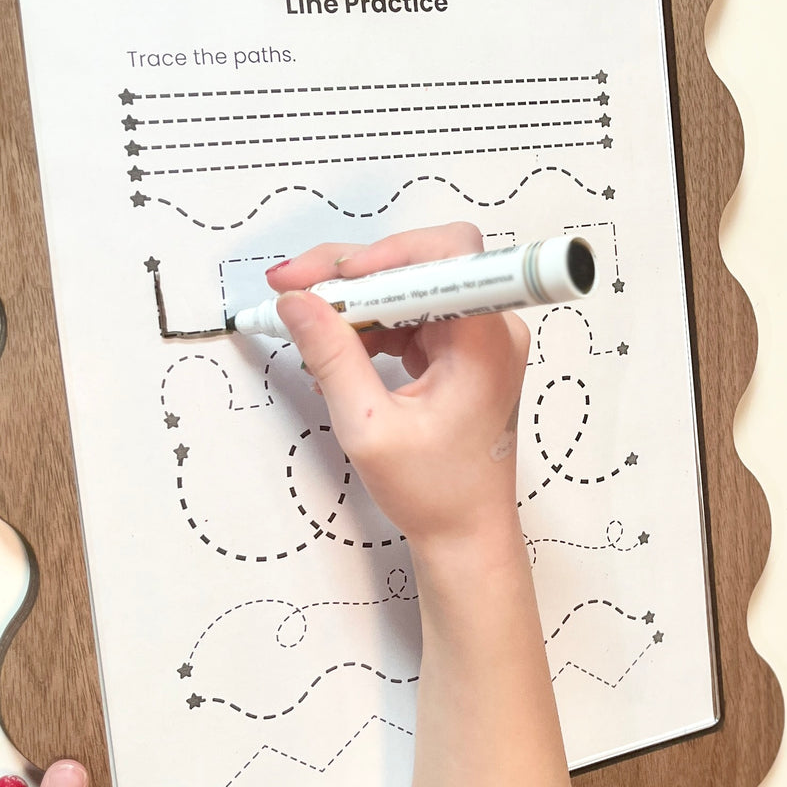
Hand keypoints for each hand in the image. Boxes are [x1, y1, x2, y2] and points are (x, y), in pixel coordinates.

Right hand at [267, 223, 530, 546]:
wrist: (467, 532)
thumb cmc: (436, 492)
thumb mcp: (370, 428)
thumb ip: (333, 358)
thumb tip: (297, 302)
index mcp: (485, 339)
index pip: (444, 255)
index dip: (383, 255)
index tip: (329, 279)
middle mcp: (491, 326)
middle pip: (422, 262)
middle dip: (355, 274)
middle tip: (294, 290)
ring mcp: (479, 336)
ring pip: (410, 285)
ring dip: (358, 300)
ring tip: (309, 323)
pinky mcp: (462, 348)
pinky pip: (412, 312)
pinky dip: (372, 324)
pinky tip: (338, 347)